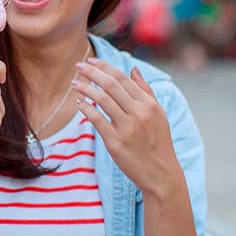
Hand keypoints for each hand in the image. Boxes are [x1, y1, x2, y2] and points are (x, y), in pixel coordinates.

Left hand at [71, 61, 180, 196]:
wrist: (161, 174)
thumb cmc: (158, 142)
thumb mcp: (158, 114)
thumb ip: (145, 90)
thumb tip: (133, 70)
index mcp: (149, 104)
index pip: (122, 78)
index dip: (104, 67)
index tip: (91, 61)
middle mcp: (139, 114)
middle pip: (111, 86)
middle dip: (92, 73)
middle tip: (78, 66)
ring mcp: (128, 129)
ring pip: (102, 100)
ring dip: (85, 88)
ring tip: (74, 83)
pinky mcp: (116, 143)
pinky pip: (97, 120)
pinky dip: (86, 108)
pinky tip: (79, 102)